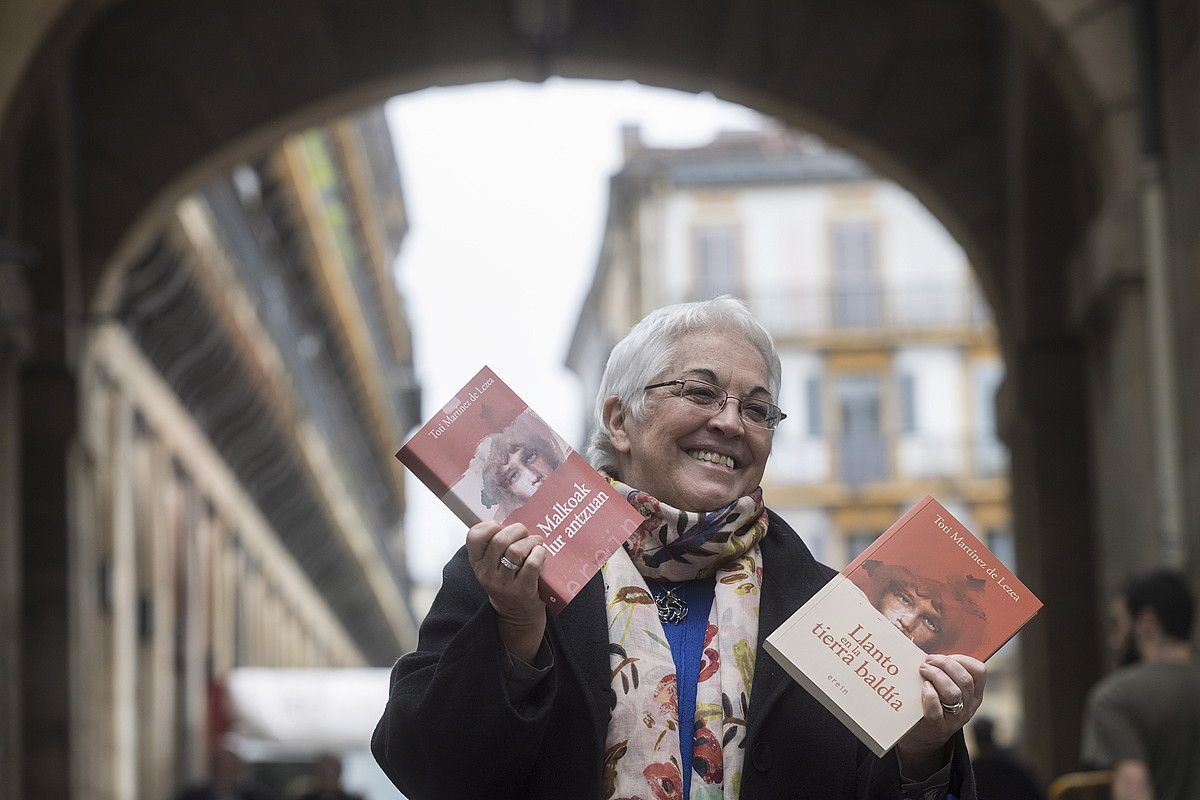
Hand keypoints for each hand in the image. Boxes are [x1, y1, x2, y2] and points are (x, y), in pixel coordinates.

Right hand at [465, 520, 548, 662]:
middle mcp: (487, 573)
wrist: (517, 615)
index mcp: (477, 563)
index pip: (473, 537)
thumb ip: (496, 545)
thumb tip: (512, 517)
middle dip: (517, 530)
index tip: (501, 526)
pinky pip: (531, 565)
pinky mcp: (522, 590)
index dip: (489, 526)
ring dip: (531, 541)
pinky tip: (541, 553)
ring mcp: (504, 584)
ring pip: (515, 551)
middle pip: (499, 540)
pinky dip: (539, 554)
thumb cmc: (508, 581)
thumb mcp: (493, 565)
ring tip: (537, 543)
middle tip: (525, 533)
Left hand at [896, 654, 985, 778]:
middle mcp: (968, 707)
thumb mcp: (946, 689)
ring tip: (922, 670)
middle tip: (927, 661)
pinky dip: (930, 696)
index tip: (945, 656)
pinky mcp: (937, 727)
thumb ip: (945, 672)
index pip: (979, 671)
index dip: (962, 659)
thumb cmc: (932, 704)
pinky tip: (923, 688)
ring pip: (953, 693)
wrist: (923, 737)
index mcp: (974, 694)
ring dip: (936, 676)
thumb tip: (929, 652)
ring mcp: (954, 718)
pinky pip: (936, 710)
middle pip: (964, 680)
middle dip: (945, 665)